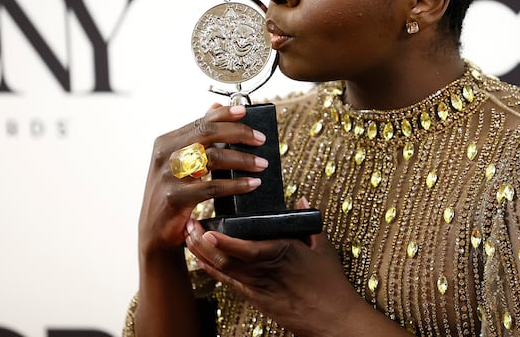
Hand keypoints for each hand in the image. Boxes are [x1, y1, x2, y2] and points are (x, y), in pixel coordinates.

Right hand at [138, 104, 268, 258]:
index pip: (200, 121)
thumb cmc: (171, 195)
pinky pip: (213, 187)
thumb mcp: (178, 162)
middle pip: (208, 133)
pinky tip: (252, 184)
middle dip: (239, 133)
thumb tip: (215, 107)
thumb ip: (195, 136)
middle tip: (260, 140)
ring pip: (213, 158)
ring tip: (261, 164)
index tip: (245, 112)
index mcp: (166, 142)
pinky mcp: (176, 198)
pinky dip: (237, 184)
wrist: (154, 232)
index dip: (224, 114)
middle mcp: (165, 155)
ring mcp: (169, 176)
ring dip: (243, 160)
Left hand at [185, 198, 363, 336]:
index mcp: (283, 252)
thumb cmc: (330, 283)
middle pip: (226, 258)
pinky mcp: (257, 299)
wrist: (332, 318)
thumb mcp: (323, 247)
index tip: (207, 229)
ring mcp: (259, 287)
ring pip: (223, 271)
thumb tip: (301, 199)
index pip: (247, 248)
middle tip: (188, 225)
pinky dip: (212, 270)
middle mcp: (266, 270)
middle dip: (202, 242)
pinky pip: (229, 283)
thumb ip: (307, 222)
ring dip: (202, 254)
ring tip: (187, 238)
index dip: (224, 241)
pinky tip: (199, 259)